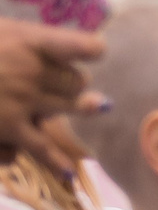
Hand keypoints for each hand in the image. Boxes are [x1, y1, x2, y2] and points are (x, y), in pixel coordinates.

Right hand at [0, 23, 104, 158]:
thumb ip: (20, 39)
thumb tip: (46, 45)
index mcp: (28, 40)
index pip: (82, 45)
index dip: (92, 49)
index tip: (97, 51)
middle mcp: (32, 69)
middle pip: (76, 79)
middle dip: (74, 80)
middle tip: (71, 79)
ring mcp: (23, 100)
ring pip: (69, 105)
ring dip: (80, 105)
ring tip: (97, 105)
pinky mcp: (9, 126)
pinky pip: (42, 146)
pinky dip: (57, 159)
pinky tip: (69, 171)